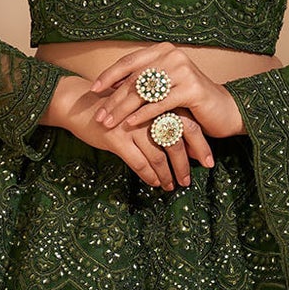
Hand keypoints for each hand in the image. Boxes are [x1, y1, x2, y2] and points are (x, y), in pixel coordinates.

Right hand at [43, 69, 211, 191]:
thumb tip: (188, 147)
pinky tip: (154, 183)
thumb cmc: (115, 110)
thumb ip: (163, 121)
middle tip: (188, 182)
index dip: (200, 146)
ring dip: (167, 175)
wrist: (80, 104)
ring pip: (158, 156)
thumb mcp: (142, 110)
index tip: (208, 163)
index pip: (189, 125)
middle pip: (176, 143)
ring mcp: (133, 126)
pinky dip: (149, 175)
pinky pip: (139, 163)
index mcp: (159, 103)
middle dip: (184, 166)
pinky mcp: (117, 138)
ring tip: (171, 186)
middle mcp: (149, 113)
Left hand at [86, 44, 246, 189]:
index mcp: (163, 51)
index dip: (109, 75)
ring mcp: (183, 71)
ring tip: (109, 123)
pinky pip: (160, 104)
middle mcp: (173, 56)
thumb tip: (109, 87)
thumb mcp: (164, 88)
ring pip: (145, 92)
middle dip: (113, 99)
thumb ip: (143, 83)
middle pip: (135, 79)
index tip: (93, 90)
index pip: (129, 62)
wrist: (225, 110)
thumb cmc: (190, 102)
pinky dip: (143, 115)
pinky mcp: (192, 89)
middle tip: (99, 116)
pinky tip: (130, 125)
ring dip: (123, 109)